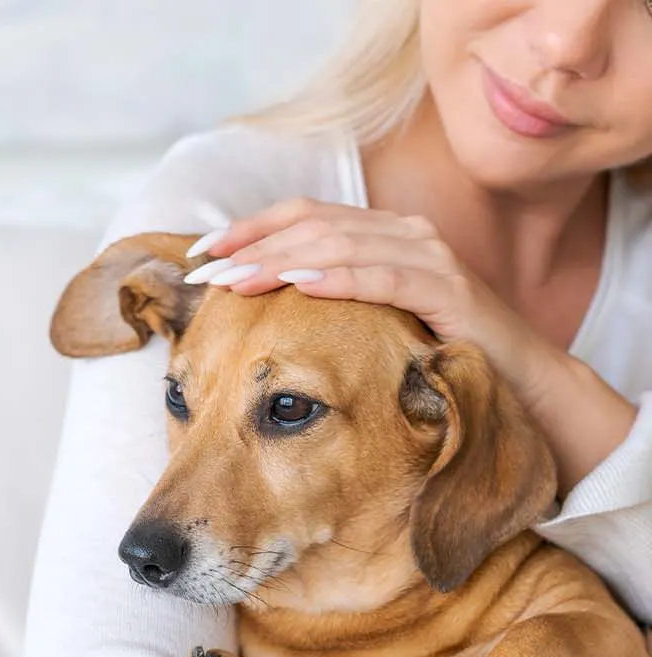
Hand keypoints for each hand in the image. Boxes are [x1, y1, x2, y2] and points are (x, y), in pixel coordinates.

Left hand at [183, 197, 540, 381]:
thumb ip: (325, 299)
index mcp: (379, 233)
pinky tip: (302, 288)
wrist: (518, 381)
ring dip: (281, 262)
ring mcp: (430, 256)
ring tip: (235, 282)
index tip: (198, 255)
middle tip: (203, 276)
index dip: (247, 229)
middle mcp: (403, 233)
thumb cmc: (431, 354)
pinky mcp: (451, 290)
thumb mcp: (367, 321)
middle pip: (312, 226)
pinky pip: (388, 277)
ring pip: (341, 245)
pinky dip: (342, 279)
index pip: (302, 215)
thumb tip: (251, 301)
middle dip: (251, 248)